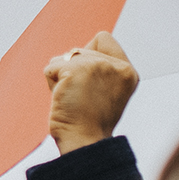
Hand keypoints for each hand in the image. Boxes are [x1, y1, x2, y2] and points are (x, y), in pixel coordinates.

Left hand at [43, 32, 138, 153]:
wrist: (84, 142)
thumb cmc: (89, 122)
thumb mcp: (106, 92)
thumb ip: (100, 69)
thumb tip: (73, 52)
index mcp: (128, 71)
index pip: (103, 38)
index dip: (88, 54)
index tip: (89, 82)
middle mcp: (117, 65)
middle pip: (79, 49)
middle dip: (72, 70)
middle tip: (81, 97)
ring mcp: (98, 65)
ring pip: (63, 57)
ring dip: (61, 78)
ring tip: (73, 99)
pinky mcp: (76, 69)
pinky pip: (51, 68)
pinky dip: (50, 84)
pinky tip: (63, 99)